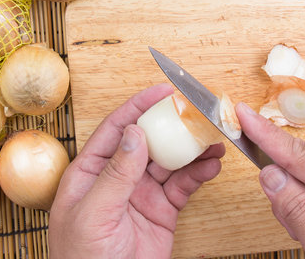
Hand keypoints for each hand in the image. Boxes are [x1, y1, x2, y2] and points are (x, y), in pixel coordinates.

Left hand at [48, 84, 224, 258]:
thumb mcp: (94, 213)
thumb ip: (116, 173)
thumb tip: (135, 133)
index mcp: (91, 171)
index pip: (117, 129)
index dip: (139, 107)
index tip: (162, 91)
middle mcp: (118, 177)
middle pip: (149, 141)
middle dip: (173, 126)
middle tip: (196, 114)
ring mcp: (142, 193)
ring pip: (171, 162)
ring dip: (192, 150)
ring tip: (213, 141)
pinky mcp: (162, 210)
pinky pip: (183, 186)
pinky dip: (199, 175)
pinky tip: (211, 167)